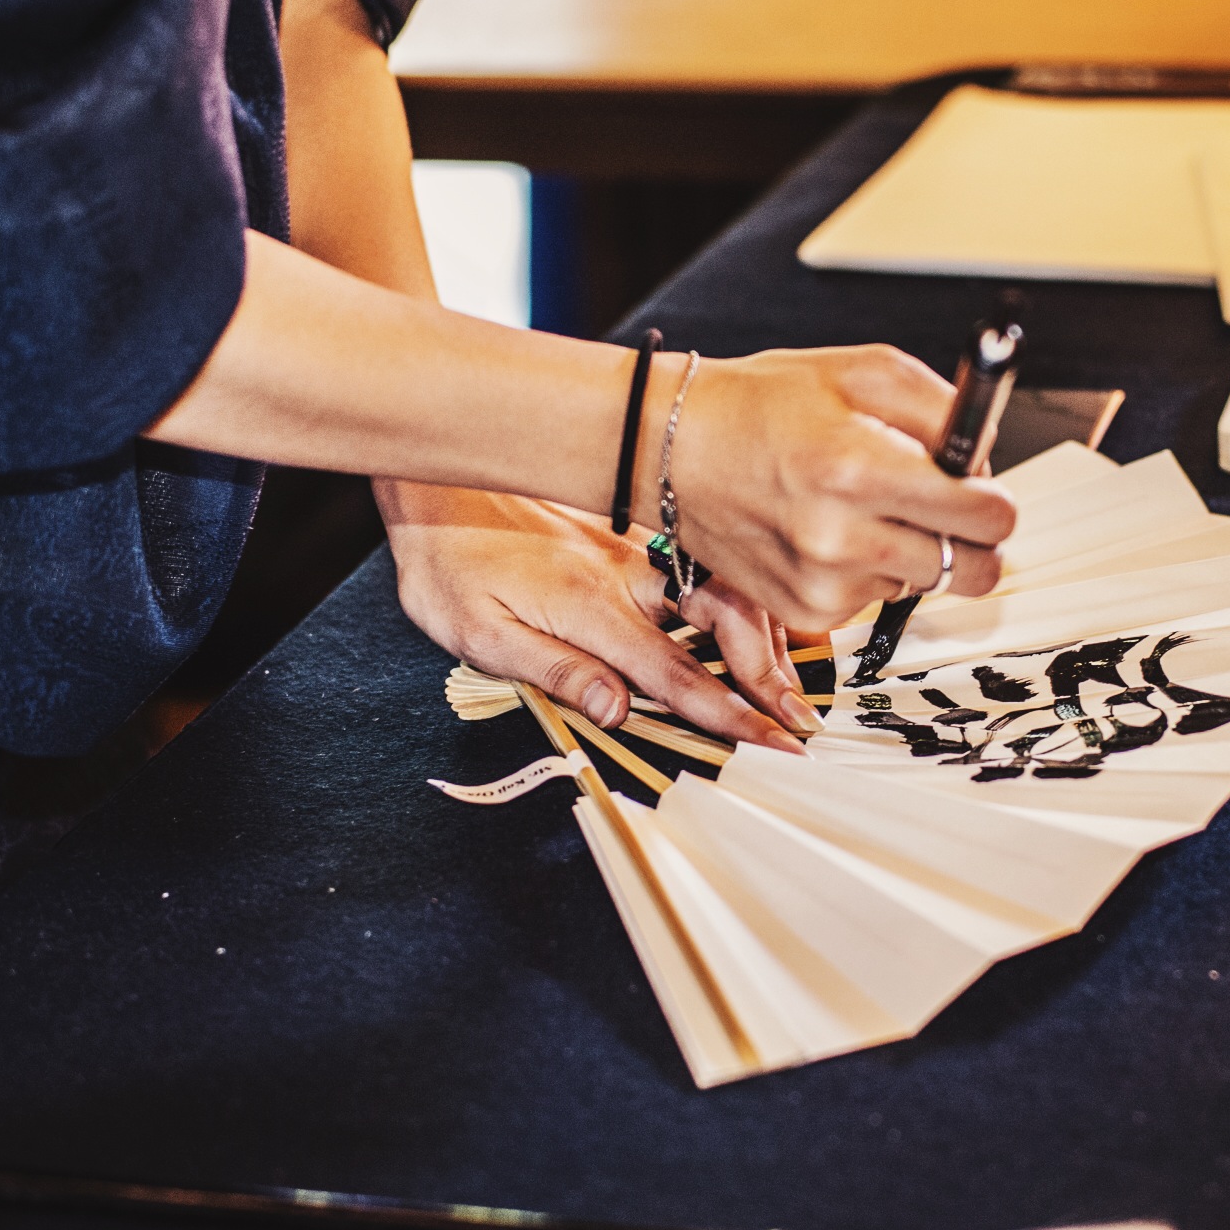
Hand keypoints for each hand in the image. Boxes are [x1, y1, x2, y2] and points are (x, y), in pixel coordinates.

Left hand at [378, 481, 823, 749]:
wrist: (433, 489)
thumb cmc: (445, 563)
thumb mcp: (478, 633)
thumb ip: (555, 670)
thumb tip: (616, 711)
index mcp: (590, 607)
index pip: (675, 672)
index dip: (729, 711)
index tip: (770, 740)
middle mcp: (624, 575)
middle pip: (726, 616)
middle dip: (769, 668)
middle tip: (796, 714)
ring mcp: (633, 551)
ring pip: (726, 584)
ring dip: (765, 629)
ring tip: (788, 675)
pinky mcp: (630, 538)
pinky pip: (705, 564)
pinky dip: (741, 593)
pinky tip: (756, 616)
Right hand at [650, 345, 1017, 630]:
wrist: (675, 448)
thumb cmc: (764, 405)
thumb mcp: (864, 371)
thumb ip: (944, 411)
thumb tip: (989, 457)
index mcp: (860, 468)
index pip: (987, 516)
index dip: (995, 500)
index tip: (982, 489)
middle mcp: (842, 537)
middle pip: (973, 570)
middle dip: (973, 538)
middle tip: (948, 509)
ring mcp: (823, 584)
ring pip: (924, 582)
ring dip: (912, 549)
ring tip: (860, 504)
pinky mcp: (806, 613)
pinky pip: (877, 597)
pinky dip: (870, 567)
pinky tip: (830, 529)